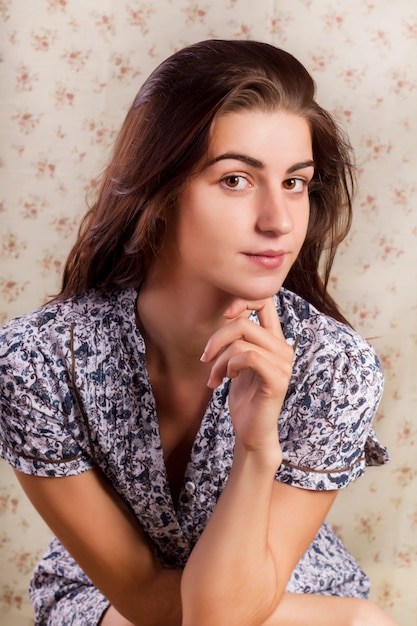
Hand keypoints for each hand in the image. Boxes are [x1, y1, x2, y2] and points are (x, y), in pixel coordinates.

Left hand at [201, 297, 293, 456]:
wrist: (252, 432)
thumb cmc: (244, 399)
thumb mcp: (238, 363)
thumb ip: (238, 339)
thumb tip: (227, 315)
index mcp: (275, 341)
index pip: (266, 302)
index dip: (242, 301)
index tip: (224, 315)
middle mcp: (283, 348)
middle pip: (243, 323)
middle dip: (216, 339)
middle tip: (206, 358)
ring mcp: (283, 364)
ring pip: (241, 341)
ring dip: (219, 360)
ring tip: (214, 377)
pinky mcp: (277, 379)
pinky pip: (248, 357)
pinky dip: (230, 365)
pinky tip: (227, 379)